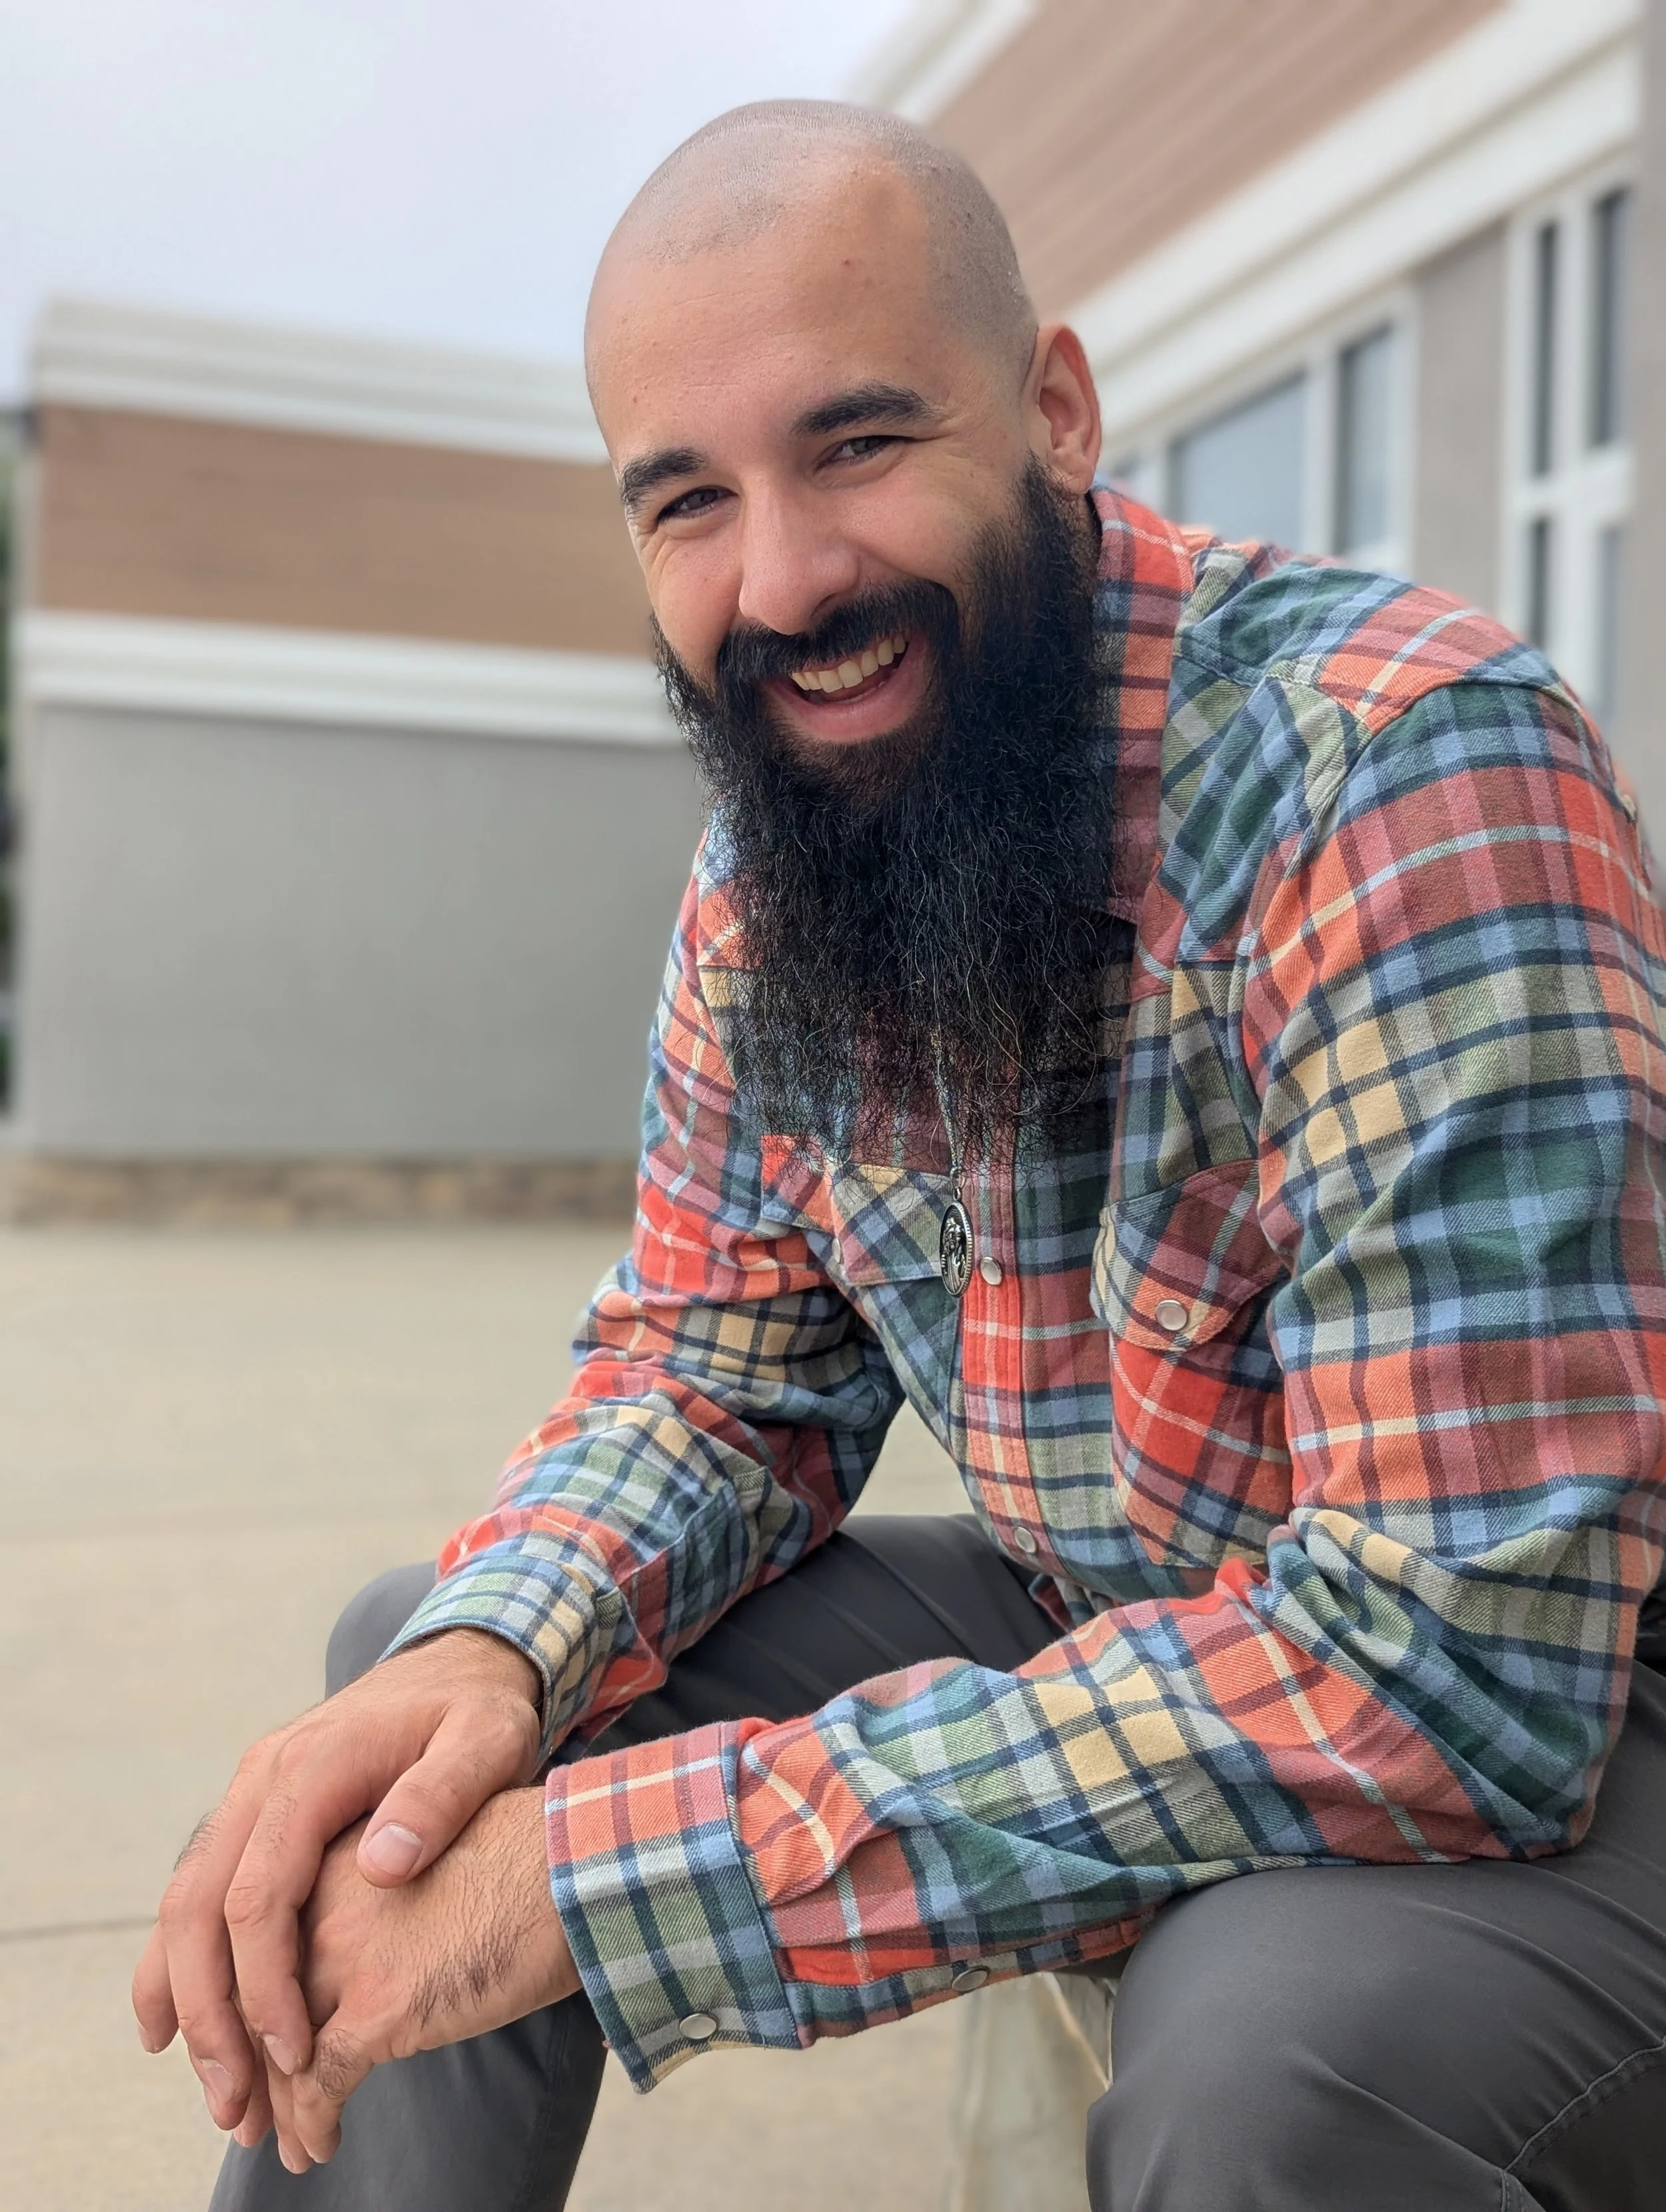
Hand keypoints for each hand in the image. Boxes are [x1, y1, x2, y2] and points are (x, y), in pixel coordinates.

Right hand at [132, 1628, 543, 2132]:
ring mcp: (253, 1791)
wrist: (461, 1658)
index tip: (296, 2055)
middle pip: (201, 1906)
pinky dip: (183, 1960)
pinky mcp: (257, 1811)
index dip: (267, 1983)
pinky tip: (182, 2026)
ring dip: (187, 1998)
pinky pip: (202, 1890)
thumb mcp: (488, 1742)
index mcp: (315, 1765)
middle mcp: (265, 1776)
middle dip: (210, 2013)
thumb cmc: (480, 1708)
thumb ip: (441, 1796)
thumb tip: (383, 1865)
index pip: (261, 1893)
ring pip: (187, 1902)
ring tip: (216, 2088)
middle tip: (235, 2104)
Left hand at [261, 1787, 578, 2171]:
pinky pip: (320, 2083)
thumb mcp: (432, 1849)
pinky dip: (313, 2123)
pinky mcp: (381, 2004)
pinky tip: (322, 2144)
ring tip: (292, 2144)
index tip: (260, 2041)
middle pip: (257, 1998)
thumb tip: (383, 1937)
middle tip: (253, 2110)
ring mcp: (348, 1953)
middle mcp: (325, 1900)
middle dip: (253, 2064)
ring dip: (280, 2106)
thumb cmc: (531, 1854)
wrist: (577, 1864)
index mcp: (338, 1856)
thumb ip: (386, 1889)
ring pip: (278, 2048)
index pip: (266, 1939)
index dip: (256, 2000)